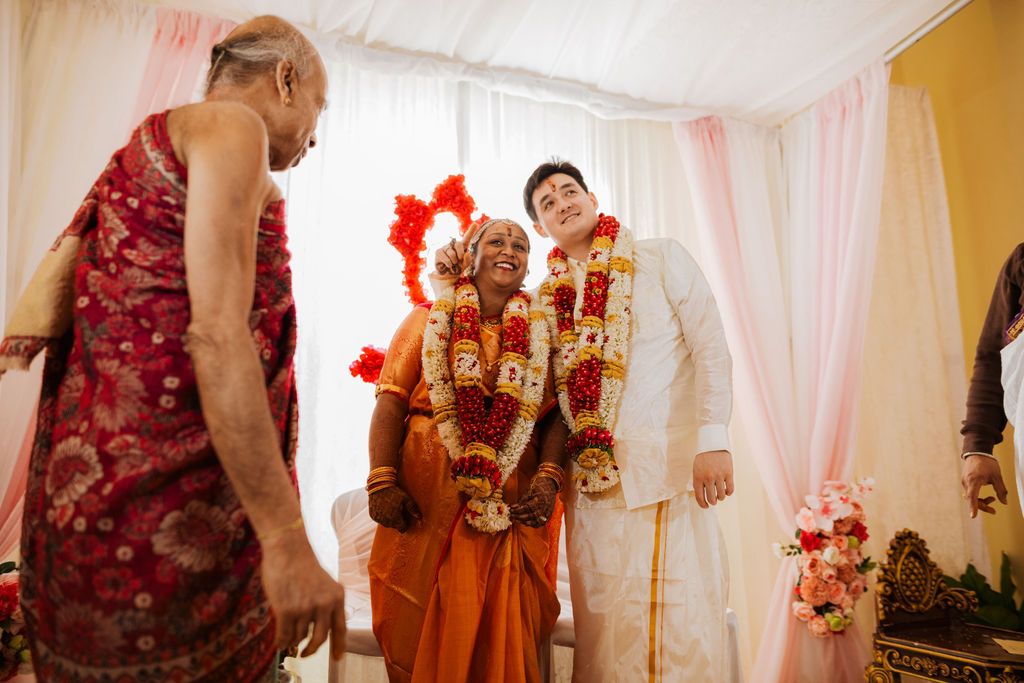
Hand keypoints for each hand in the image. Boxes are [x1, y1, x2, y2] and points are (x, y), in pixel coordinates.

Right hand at [260, 531, 346, 659]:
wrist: (287, 548)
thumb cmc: (302, 564)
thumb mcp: (324, 584)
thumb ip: (325, 604)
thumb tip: (319, 630)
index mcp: (337, 597)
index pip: (340, 628)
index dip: (340, 646)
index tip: (338, 658)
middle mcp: (324, 604)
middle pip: (320, 639)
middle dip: (312, 650)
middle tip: (305, 654)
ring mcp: (305, 608)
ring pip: (298, 637)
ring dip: (292, 639)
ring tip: (286, 634)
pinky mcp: (286, 610)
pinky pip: (284, 635)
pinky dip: (281, 641)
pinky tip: (278, 642)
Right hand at [368, 486, 421, 531]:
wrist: (379, 486)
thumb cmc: (394, 492)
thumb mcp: (406, 498)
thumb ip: (413, 509)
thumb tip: (419, 517)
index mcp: (395, 519)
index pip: (402, 529)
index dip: (405, 523)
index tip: (404, 517)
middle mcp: (386, 522)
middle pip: (394, 526)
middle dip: (397, 520)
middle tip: (397, 509)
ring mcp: (378, 519)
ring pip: (387, 524)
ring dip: (389, 519)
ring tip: (391, 508)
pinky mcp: (372, 516)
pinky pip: (379, 520)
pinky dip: (382, 516)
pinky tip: (384, 507)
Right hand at [434, 223, 479, 275]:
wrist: (446, 274)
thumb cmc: (457, 267)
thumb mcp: (464, 265)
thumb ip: (467, 260)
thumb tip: (466, 254)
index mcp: (461, 247)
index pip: (466, 238)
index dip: (471, 231)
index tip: (475, 223)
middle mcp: (453, 245)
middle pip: (459, 244)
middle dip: (460, 253)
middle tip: (459, 260)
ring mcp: (445, 247)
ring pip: (452, 254)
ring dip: (454, 262)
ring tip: (452, 264)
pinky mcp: (438, 252)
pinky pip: (447, 259)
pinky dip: (449, 265)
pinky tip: (447, 265)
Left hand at [510, 477, 557, 526]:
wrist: (549, 484)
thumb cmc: (538, 486)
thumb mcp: (529, 490)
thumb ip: (521, 499)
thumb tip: (512, 507)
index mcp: (539, 499)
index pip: (527, 507)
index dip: (518, 510)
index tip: (511, 510)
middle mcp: (544, 507)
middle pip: (531, 515)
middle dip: (519, 516)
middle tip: (512, 515)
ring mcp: (547, 511)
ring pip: (536, 521)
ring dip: (525, 522)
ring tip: (517, 520)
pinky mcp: (548, 514)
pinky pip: (541, 523)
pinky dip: (533, 524)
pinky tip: (526, 522)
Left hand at [693, 450, 733, 507]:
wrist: (713, 444)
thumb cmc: (703, 458)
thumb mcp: (696, 469)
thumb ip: (699, 482)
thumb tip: (703, 497)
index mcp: (698, 477)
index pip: (699, 497)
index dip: (703, 504)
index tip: (706, 506)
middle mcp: (708, 478)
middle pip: (711, 498)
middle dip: (713, 502)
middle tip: (714, 500)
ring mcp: (719, 475)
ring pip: (721, 495)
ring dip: (721, 497)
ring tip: (720, 494)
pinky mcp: (729, 473)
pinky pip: (730, 489)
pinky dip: (728, 493)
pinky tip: (726, 490)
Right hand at [961, 454, 1007, 517]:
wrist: (977, 453)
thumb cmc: (988, 464)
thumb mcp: (997, 477)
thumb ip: (1001, 490)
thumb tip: (1004, 502)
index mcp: (974, 480)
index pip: (972, 496)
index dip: (973, 507)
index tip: (973, 516)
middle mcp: (966, 482)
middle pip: (972, 499)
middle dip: (982, 506)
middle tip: (994, 511)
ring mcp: (964, 482)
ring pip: (971, 497)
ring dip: (981, 501)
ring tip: (992, 499)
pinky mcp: (965, 481)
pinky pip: (970, 492)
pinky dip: (977, 496)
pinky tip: (986, 495)